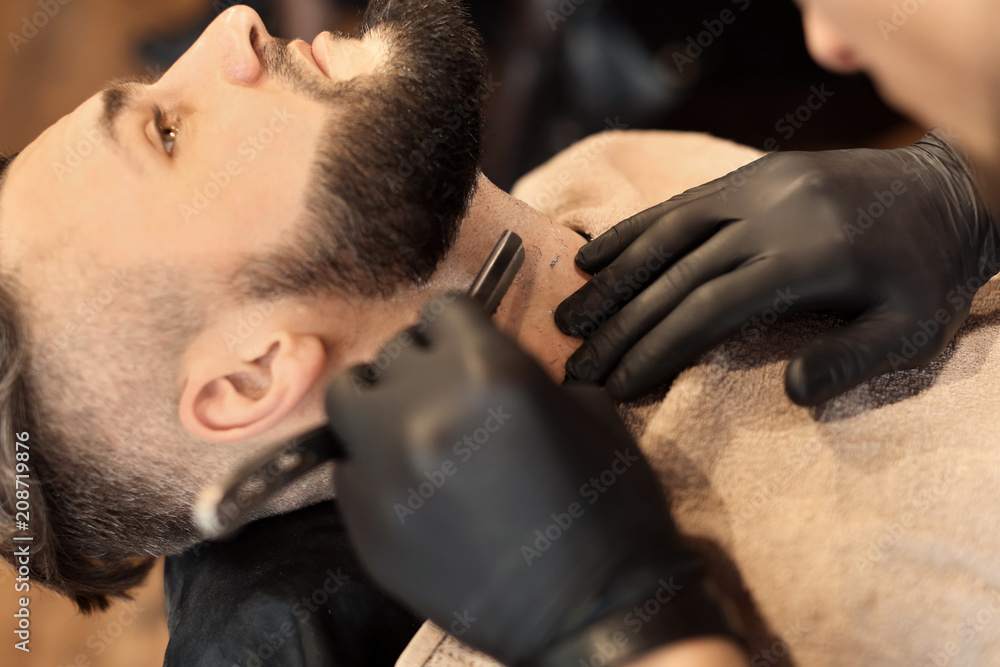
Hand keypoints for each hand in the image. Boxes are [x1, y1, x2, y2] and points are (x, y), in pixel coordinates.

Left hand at [326, 296, 734, 665]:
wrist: (595, 611)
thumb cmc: (609, 508)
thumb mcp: (590, 413)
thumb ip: (525, 375)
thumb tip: (484, 369)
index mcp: (489, 371)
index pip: (442, 310)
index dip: (456, 328)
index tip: (461, 345)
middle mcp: (424, 410)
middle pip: (393, 353)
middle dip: (421, 367)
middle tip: (442, 393)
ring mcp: (387, 472)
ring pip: (347, 400)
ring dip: (376, 404)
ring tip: (403, 426)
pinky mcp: (368, 527)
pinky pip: (346, 471)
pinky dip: (371, 468)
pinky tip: (406, 486)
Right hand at [556, 131, 999, 404]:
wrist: (953, 188)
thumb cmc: (930, 272)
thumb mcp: (914, 327)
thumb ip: (852, 359)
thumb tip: (791, 393)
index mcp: (808, 259)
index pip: (708, 308)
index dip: (655, 348)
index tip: (615, 385)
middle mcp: (771, 217)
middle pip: (675, 276)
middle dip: (620, 326)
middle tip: (574, 365)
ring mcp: (756, 188)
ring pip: (665, 234)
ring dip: (611, 278)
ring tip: (567, 317)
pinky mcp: (750, 174)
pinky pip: (680, 202)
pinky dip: (632, 229)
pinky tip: (591, 255)